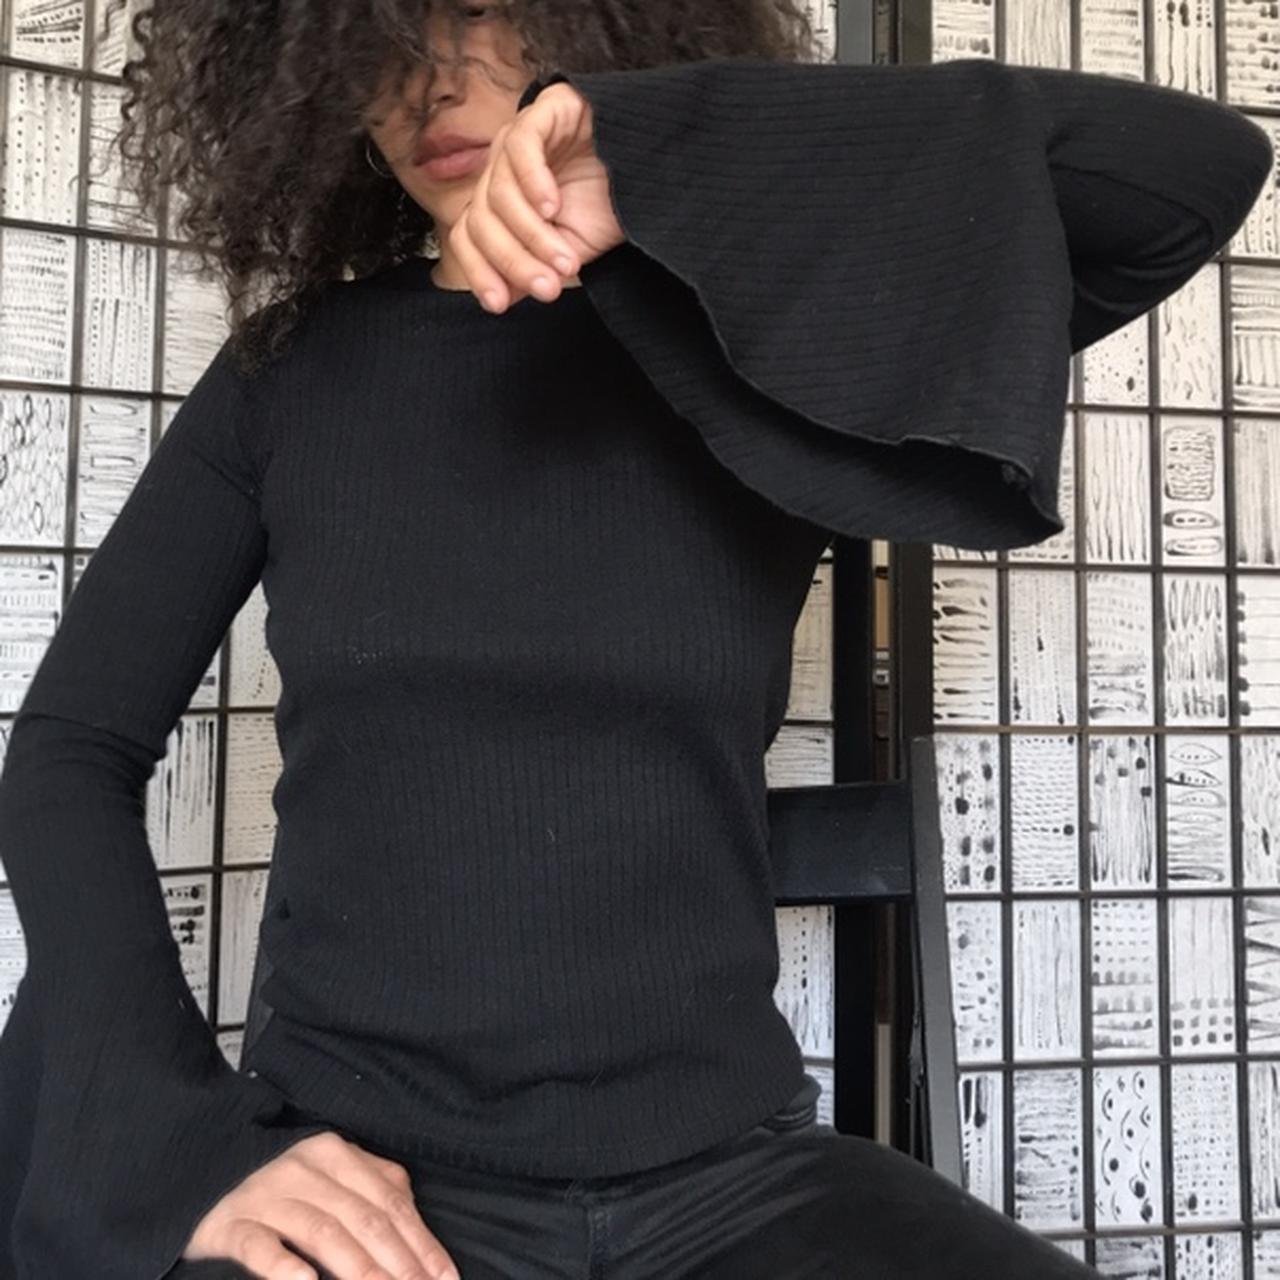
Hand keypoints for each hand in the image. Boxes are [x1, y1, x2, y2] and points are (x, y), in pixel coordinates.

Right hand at [181, 1130, 460, 1279]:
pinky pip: (261, 1247)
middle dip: (399, 1262)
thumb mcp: (331, 1173)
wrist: (202, 1176)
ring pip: (323, 1233)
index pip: (390, 1202)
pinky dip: (286, 1267)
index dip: (421, 1242)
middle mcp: (304, 1169)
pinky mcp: (231, 1225)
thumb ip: (375, 1185)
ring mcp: (267, 1196)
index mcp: (336, 1154)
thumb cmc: (283, 1186)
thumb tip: (418, 1224)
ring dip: (359, 1269)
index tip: (444, 1278)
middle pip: (363, 1219)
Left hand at [448, 81, 624, 312]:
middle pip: (481, 218)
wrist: (658, 169)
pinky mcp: (545, 110)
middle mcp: (501, 168)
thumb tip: (501, 298)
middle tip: (549, 288)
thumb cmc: (612, 208)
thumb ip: (533, 270)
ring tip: (568, 259)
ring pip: (499, 191)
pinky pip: (521, 145)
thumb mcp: (569, 252)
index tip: (500, 306)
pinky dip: (532, 181)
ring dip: (532, 234)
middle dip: (513, 261)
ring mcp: (519, 137)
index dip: (478, 271)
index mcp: (501, 201)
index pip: (468, 235)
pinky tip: (553, 207)